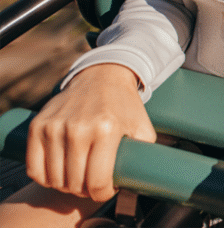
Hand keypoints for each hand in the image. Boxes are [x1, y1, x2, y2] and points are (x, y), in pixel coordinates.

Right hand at [25, 63, 155, 201]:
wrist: (102, 76)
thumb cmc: (124, 106)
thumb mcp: (143, 127)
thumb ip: (143, 154)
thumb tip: (140, 178)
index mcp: (107, 129)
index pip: (98, 182)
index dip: (102, 194)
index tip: (106, 190)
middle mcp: (79, 128)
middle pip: (75, 183)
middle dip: (85, 190)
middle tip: (92, 183)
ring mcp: (55, 126)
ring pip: (54, 179)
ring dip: (66, 185)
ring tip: (78, 177)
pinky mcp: (38, 125)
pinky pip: (34, 168)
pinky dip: (45, 178)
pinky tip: (58, 173)